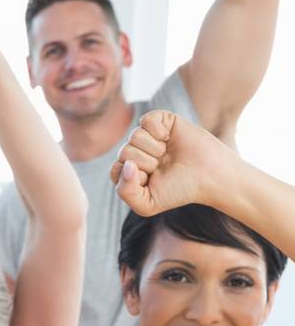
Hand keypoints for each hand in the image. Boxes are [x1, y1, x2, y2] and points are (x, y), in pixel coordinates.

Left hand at [109, 109, 233, 216]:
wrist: (209, 175)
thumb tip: (127, 165)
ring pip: (134, 136)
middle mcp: (138, 152)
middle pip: (124, 152)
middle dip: (146, 163)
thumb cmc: (179, 191)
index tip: (151, 180)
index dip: (133, 177)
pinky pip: (146, 120)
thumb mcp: (146, 204)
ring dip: (154, 149)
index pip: (116, 170)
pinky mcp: (163, 122)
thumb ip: (125, 192)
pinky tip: (168, 138)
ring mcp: (149, 136)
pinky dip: (157, 130)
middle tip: (163, 167)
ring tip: (167, 154)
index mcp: (131, 172)